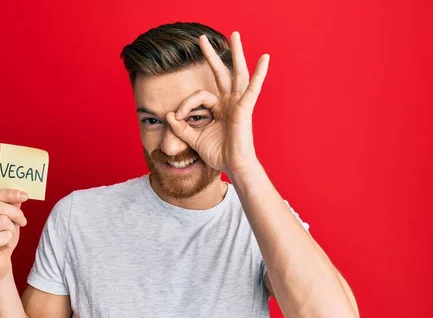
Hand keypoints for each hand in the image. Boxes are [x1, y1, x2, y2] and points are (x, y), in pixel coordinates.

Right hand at [0, 189, 28, 279]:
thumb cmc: (0, 240)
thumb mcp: (7, 219)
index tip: (25, 195)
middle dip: (16, 213)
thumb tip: (19, 195)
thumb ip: (10, 206)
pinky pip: (4, 235)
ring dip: (12, 229)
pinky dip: (9, 240)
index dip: (9, 194)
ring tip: (7, 237)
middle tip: (23, 221)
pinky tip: (2, 246)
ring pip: (3, 220)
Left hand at [166, 31, 268, 176]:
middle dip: (211, 56)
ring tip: (234, 35)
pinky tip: (264, 58)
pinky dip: (259, 74)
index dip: (186, 104)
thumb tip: (168, 115)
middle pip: (221, 73)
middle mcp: (229, 102)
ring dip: (236, 53)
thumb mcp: (194, 139)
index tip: (177, 116)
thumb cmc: (218, 154)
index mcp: (219, 108)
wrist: (233, 166)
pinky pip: (253, 88)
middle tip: (201, 38)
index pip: (199, 96)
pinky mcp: (245, 109)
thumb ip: (181, 127)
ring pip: (237, 73)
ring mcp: (238, 104)